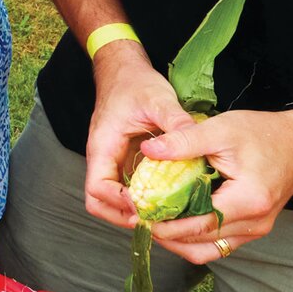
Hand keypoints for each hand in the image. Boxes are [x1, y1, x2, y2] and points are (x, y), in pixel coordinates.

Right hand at [83, 40, 198, 228]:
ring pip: (111, 202)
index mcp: (103, 146)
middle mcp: (104, 159)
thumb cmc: (135, 83)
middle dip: (125, 217)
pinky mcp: (125, 163)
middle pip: (99, 203)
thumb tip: (195, 145)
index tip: (148, 206)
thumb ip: (176, 123)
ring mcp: (113, 163)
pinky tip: (167, 202)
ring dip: (133, 213)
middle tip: (158, 220)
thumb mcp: (159, 99)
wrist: (124, 71)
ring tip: (164, 216)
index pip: (97, 189)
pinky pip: (127, 191)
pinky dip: (142, 201)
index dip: (121, 203)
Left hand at [140, 108, 292, 262]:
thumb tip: (149, 150)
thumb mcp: (220, 130)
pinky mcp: (252, 227)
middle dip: (166, 234)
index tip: (137, 215)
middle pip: (202, 242)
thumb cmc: (260, 133)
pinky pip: (219, 243)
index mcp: (248, 200)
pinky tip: (173, 222)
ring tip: (150, 223)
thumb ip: (183, 141)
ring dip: (179, 241)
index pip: (199, 224)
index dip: (166, 225)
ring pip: (209, 249)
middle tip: (136, 219)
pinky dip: (194, 238)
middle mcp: (255, 222)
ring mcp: (255, 229)